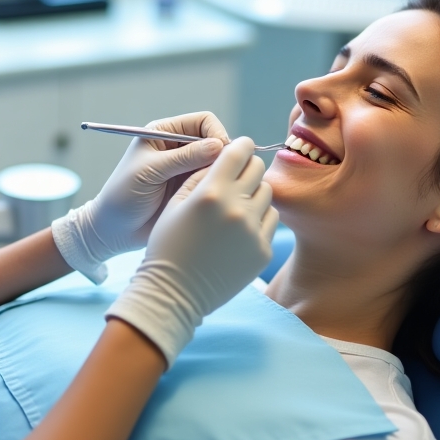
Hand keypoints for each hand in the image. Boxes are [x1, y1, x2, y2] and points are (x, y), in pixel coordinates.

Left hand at [51, 112, 228, 281]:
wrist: (115, 230)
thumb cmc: (123, 196)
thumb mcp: (150, 172)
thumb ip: (183, 158)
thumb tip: (218, 145)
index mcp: (164, 133)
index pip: (203, 121)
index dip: (216, 134)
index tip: (220, 153)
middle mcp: (178, 148)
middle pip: (215, 141)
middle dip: (223, 154)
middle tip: (223, 174)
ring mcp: (187, 169)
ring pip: (218, 163)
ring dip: (221, 172)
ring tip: (215, 188)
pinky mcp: (192, 189)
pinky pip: (214, 182)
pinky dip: (218, 187)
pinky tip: (213, 199)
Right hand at [104, 138, 279, 365]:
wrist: (175, 293)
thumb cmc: (168, 246)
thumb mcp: (175, 204)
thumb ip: (201, 176)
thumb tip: (225, 157)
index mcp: (211, 192)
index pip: (238, 151)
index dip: (240, 146)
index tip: (239, 148)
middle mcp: (236, 208)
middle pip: (257, 168)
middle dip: (247, 167)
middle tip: (236, 177)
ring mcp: (253, 230)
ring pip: (267, 193)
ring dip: (254, 193)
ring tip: (235, 207)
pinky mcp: (263, 250)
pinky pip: (271, 220)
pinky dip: (259, 219)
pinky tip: (239, 230)